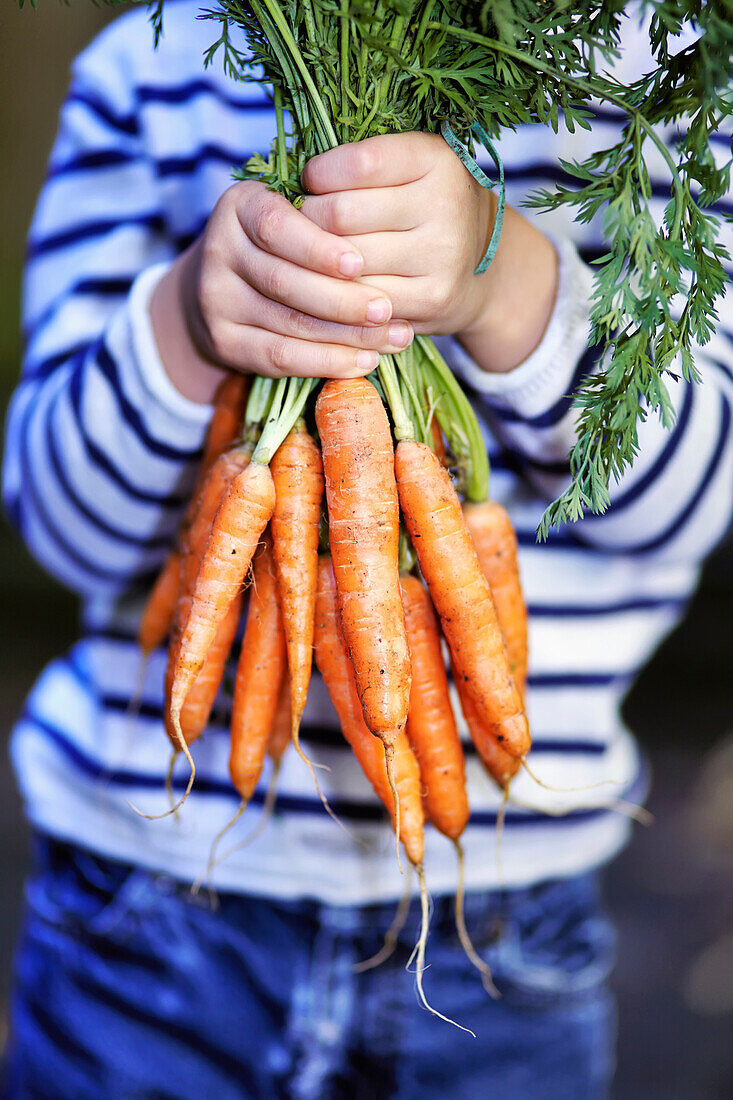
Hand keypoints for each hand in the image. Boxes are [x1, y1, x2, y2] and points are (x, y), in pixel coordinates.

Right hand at [151, 180, 413, 401]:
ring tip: (393, 337)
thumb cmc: (282, 244)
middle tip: (387, 310)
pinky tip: (365, 361)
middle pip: (285, 282)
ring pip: (290, 324)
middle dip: (343, 300)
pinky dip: (327, 362)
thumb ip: (329, 221)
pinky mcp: (225, 342)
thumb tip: (390, 244)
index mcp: (239, 206)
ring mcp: (216, 300)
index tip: (360, 264)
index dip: (318, 249)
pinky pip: (281, 357)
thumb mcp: (296, 215)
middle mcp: (219, 249)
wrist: (223, 286)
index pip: (275, 227)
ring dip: (348, 336)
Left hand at [300, 133, 558, 372]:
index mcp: (434, 158)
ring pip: (346, 262)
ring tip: (315, 255)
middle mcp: (444, 203)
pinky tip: (333, 287)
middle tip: (304, 225)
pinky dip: (338, 295)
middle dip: (309, 220)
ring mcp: (441, 255)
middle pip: (341, 215)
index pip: (358, 163)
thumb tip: (292, 184)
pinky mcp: (432, 298)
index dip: (319, 175)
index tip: (312, 184)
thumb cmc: (424, 209)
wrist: (481, 268)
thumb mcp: (407, 169)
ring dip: (317, 262)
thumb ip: (360, 164)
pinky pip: (361, 300)